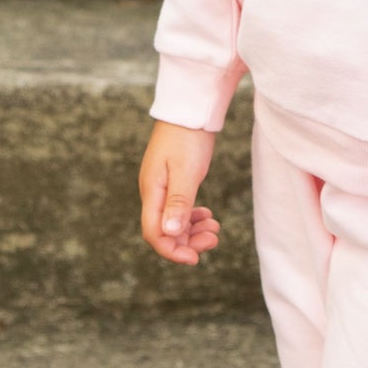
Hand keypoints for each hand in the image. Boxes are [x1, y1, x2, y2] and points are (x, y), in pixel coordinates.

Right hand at [139, 118, 220, 265]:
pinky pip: (179, 208)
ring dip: (193, 230)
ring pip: (174, 221)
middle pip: (165, 231)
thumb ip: (178, 203)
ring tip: (215, 229)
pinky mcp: (174, 180)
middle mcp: (154, 192)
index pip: (154, 233)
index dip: (172, 251)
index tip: (195, 259)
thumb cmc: (187, 137)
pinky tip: (207, 216)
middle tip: (214, 240)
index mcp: (152, 192)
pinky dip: (193, 217)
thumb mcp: (186, 171)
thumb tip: (170, 234)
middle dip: (188, 242)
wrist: (190, 109)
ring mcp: (163, 187)